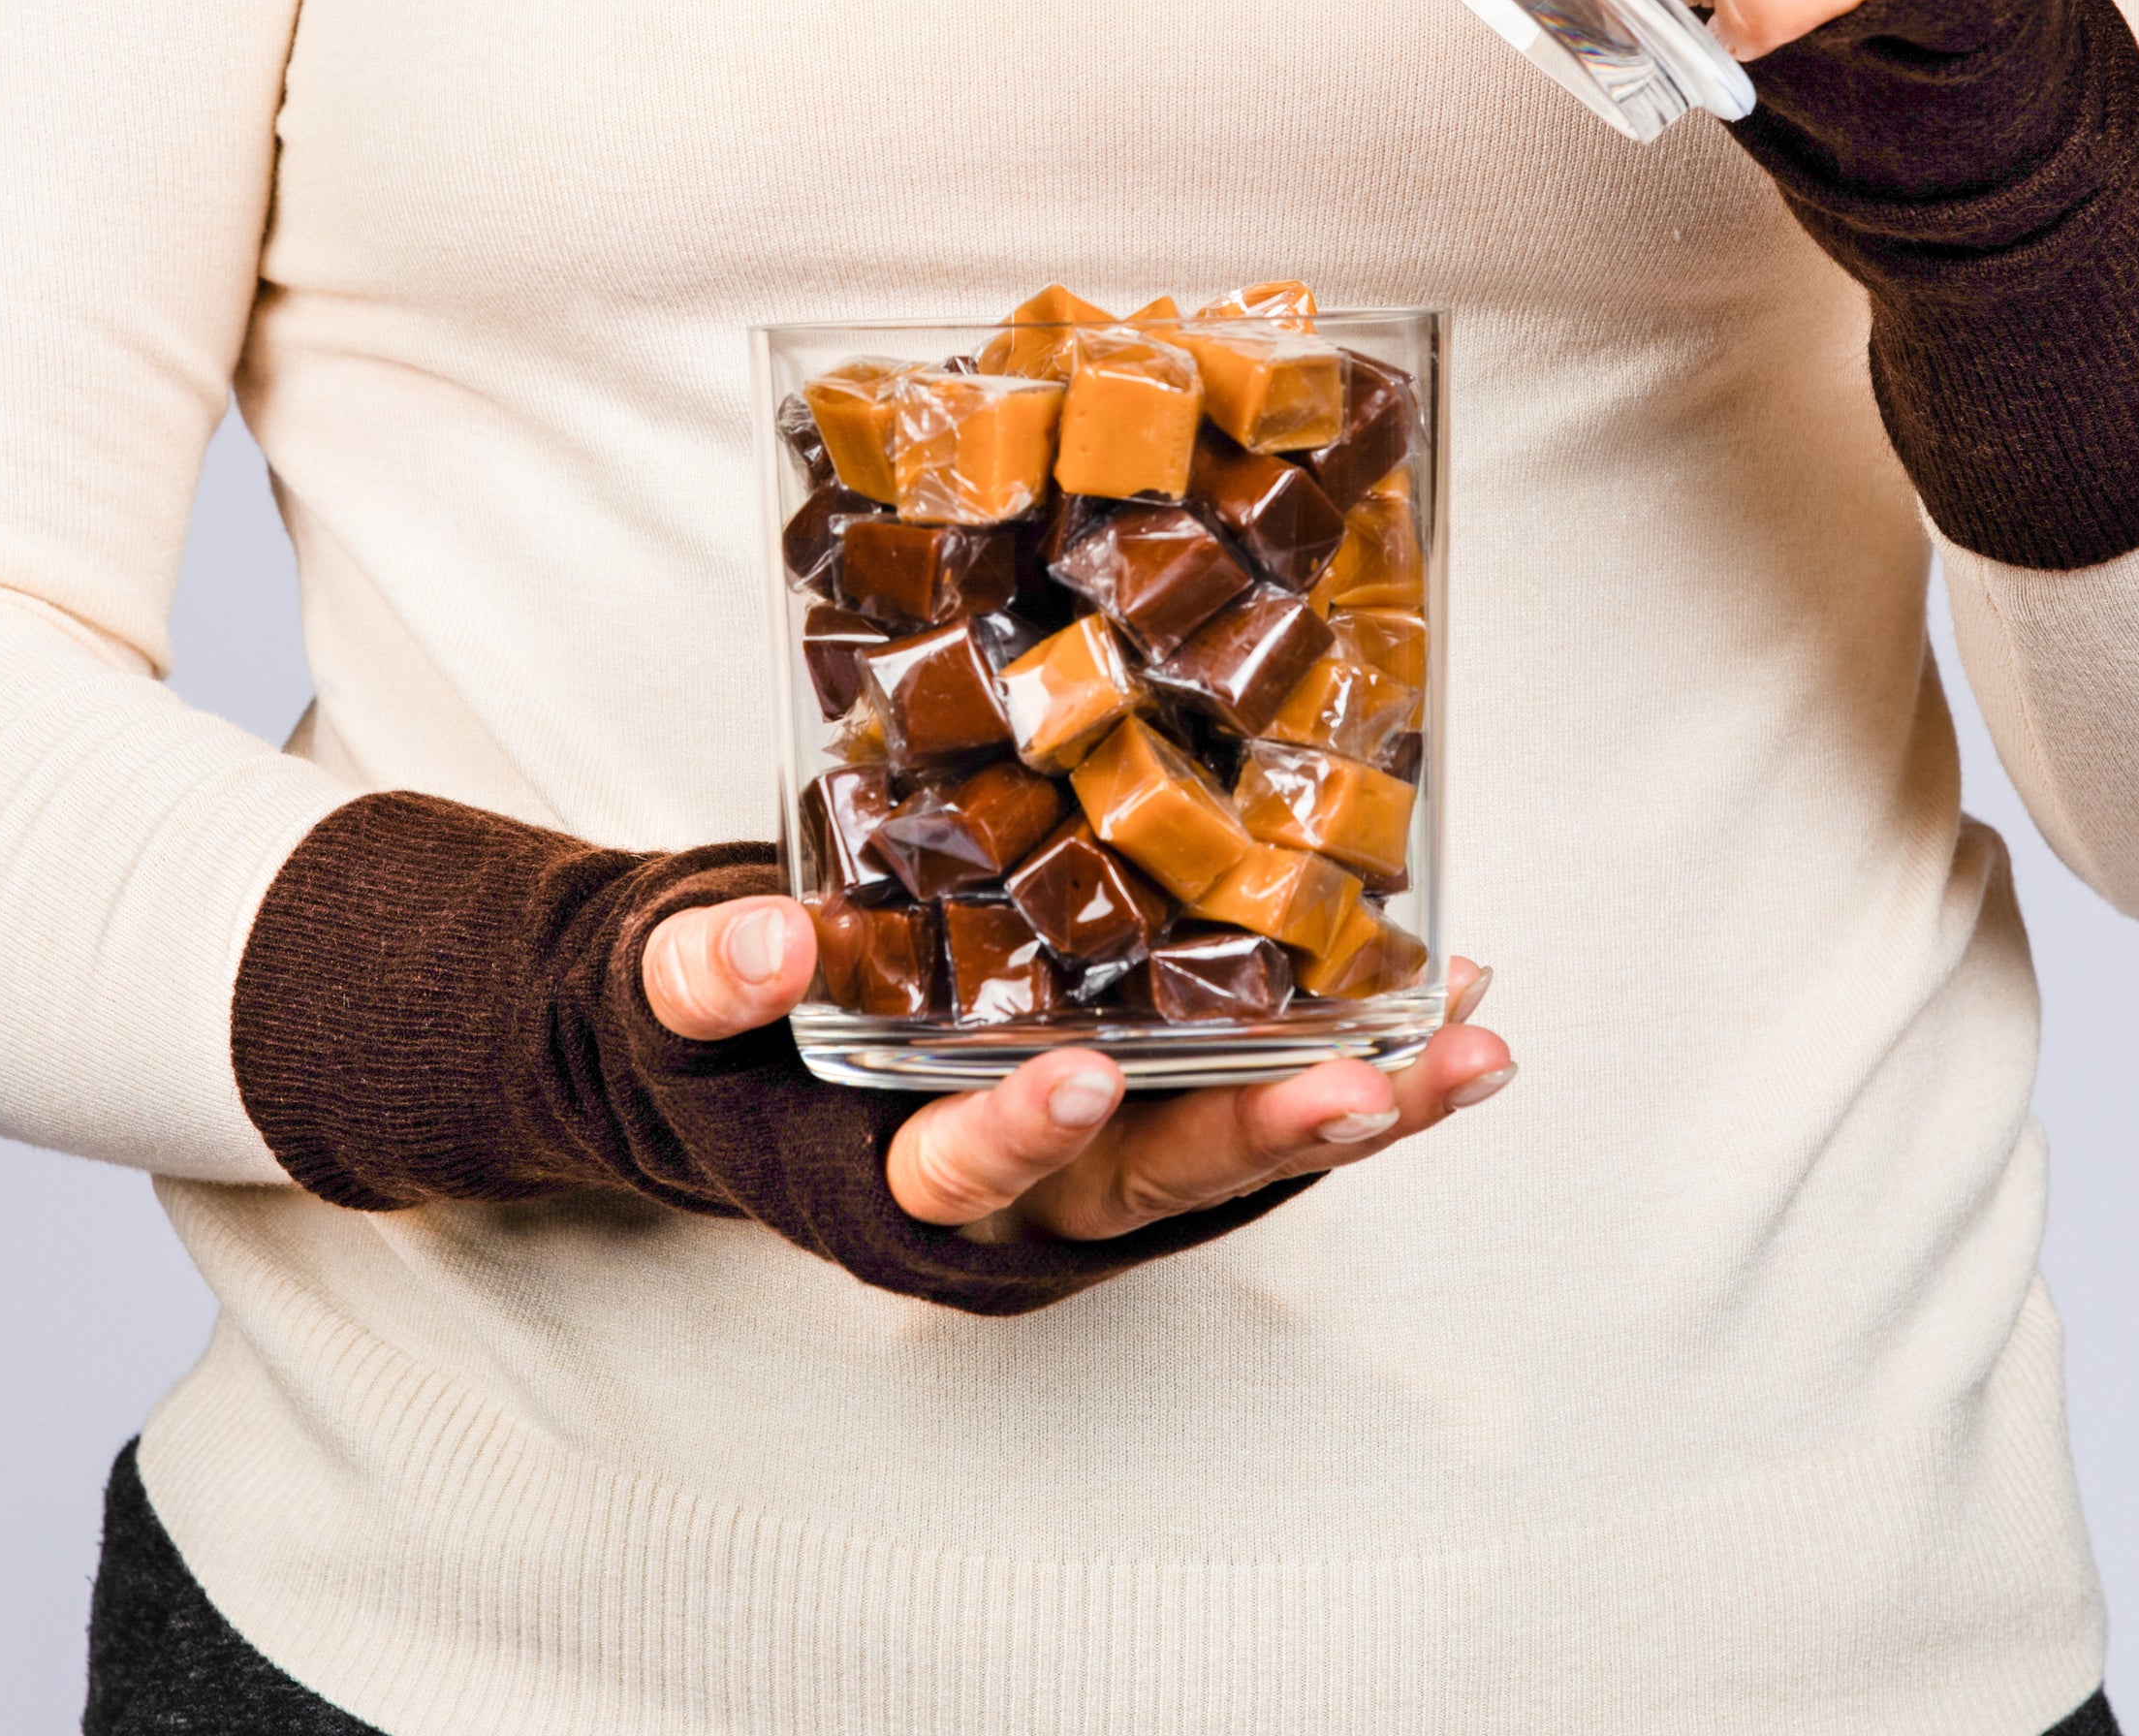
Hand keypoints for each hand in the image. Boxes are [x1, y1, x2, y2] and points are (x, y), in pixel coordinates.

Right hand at [642, 893, 1515, 1238]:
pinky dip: (1362, 1049)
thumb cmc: (712, 1026)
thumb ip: (703, 975)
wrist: (751, 1032)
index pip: (957, 1172)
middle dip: (1263, 1135)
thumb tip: (766, 945)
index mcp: (893, 1180)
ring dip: (1362, 1104)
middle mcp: (1021, 1193)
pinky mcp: (1156, 1111)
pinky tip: (1450, 995)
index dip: (1015, 1132)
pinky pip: (1268, 1090)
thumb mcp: (668, 996)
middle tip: (1363, 1089)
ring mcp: (1099, 1161)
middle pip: (1153, 1180)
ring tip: (1469, 1051)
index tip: (1077, 1074)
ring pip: (1241, 1147)